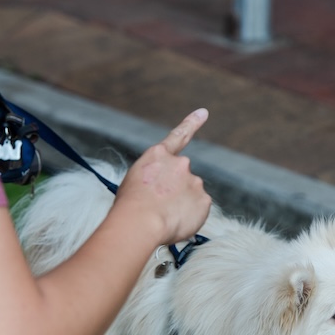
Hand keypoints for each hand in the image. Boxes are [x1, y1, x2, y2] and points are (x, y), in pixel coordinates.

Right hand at [115, 108, 211, 243]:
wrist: (140, 222)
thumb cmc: (129, 206)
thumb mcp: (134, 182)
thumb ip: (155, 179)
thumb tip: (166, 194)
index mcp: (158, 155)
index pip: (179, 135)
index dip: (192, 123)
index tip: (204, 112)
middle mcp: (180, 164)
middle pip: (181, 178)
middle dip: (174, 191)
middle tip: (159, 207)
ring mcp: (194, 181)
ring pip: (190, 196)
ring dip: (181, 205)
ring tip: (163, 217)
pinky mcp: (204, 200)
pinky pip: (198, 210)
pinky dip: (190, 217)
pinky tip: (175, 222)